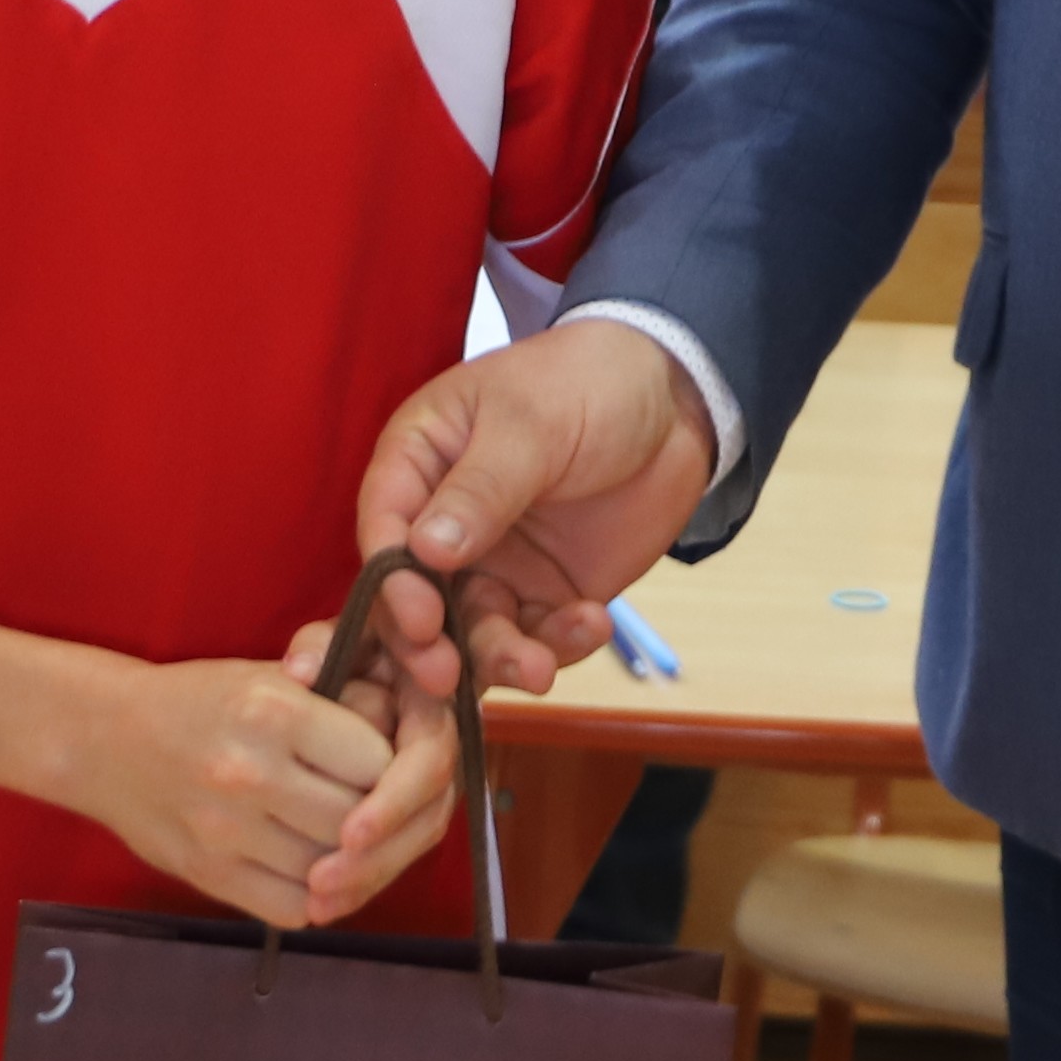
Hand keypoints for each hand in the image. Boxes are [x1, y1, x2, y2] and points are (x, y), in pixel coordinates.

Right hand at [58, 647, 432, 930]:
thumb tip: (413, 747)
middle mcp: (250, 772)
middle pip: (358, 822)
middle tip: (375, 813)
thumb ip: (343, 708)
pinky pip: (294, 908)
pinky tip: (312, 872)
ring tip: (346, 843)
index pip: (377, 762)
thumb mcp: (270, 679)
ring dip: (351, 865)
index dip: (393, 771)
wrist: (103, 737)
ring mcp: (226, 831)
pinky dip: (315, 899)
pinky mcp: (209, 875)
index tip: (384, 769)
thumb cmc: (200, 703)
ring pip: (332, 872)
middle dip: (378, 822)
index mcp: (273, 711)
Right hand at [359, 321, 718, 704]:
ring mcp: (495, 564)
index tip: (420, 621)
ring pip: (474, 630)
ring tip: (538, 669)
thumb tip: (422, 551)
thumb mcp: (529, 423)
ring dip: (499, 657)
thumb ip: (480, 489)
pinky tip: (593, 625)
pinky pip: (537, 635)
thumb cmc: (586, 382)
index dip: (393, 580)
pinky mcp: (544, 593)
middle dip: (429, 643)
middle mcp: (444, 523)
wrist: (675, 399)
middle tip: (448, 678)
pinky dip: (559, 643)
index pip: (385, 527)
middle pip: (417, 597)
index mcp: (419, 463)